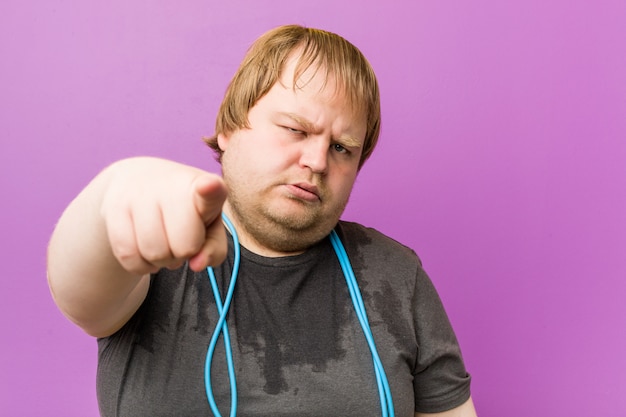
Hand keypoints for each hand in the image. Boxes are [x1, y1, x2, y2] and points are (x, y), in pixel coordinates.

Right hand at [101, 157, 227, 274]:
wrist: (140, 180)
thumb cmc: (186, 211)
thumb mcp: (209, 227)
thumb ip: (214, 250)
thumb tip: (197, 265)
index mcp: (204, 186)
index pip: (210, 190)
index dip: (210, 190)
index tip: (209, 185)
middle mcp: (171, 183)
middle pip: (184, 247)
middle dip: (184, 253)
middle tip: (180, 238)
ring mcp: (140, 192)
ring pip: (154, 254)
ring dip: (161, 261)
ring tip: (163, 242)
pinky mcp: (114, 206)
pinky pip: (128, 255)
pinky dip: (139, 265)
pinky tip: (144, 250)